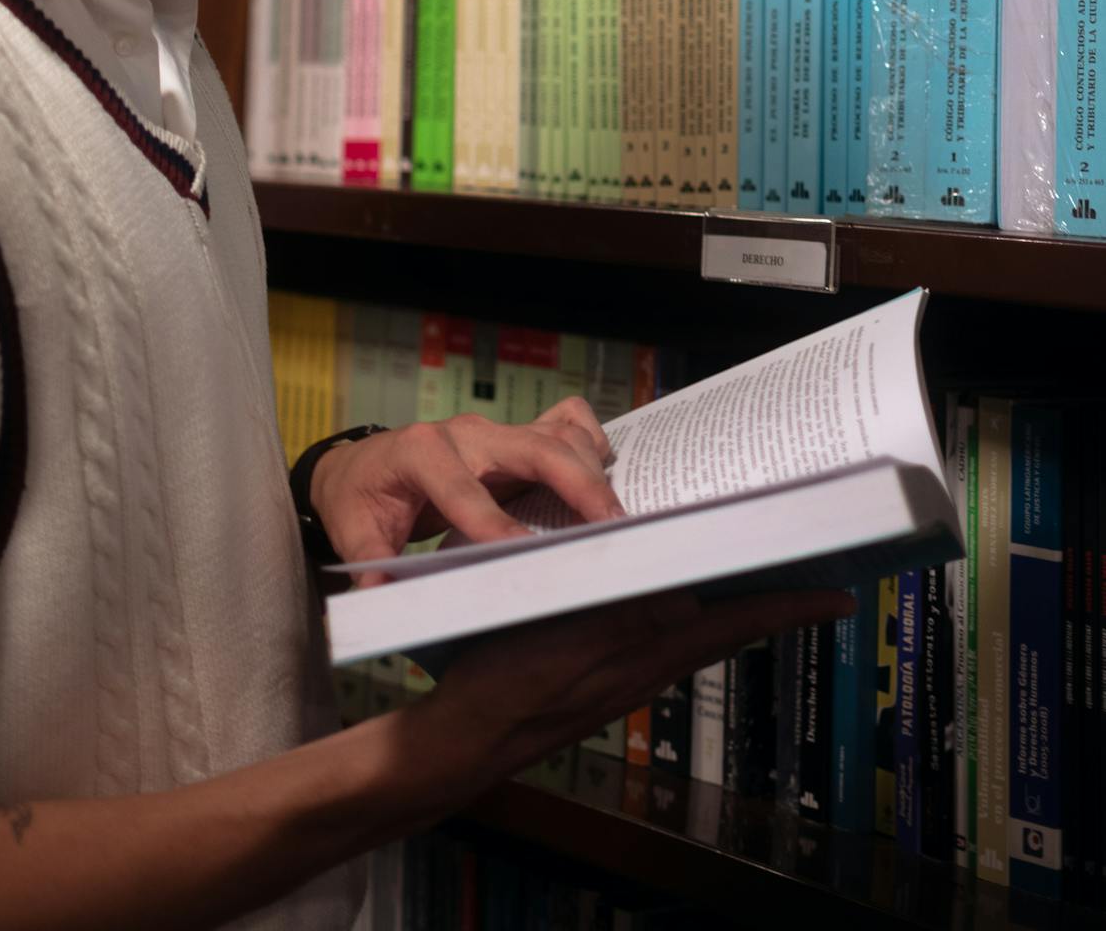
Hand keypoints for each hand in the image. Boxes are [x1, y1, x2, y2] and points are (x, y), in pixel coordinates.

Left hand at [310, 398, 621, 583]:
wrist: (362, 465)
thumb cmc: (361, 498)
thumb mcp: (353, 531)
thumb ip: (368, 563)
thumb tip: (377, 595)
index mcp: (421, 452)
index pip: (462, 487)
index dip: (493, 521)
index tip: (524, 554)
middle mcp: (466, 433)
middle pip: (534, 447)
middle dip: (576, 485)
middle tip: (611, 529)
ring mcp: (495, 432)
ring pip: (558, 434)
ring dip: (592, 470)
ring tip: (619, 518)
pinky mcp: (514, 437)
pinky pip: (564, 422)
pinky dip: (591, 443)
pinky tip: (610, 476)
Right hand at [420, 583, 857, 794]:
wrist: (467, 736)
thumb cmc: (510, 682)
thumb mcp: (569, 636)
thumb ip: (627, 614)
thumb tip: (687, 594)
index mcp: (650, 652)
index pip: (736, 624)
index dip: (789, 610)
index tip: (837, 597)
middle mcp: (648, 663)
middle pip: (725, 626)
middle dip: (767, 599)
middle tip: (804, 569)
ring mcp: (624, 671)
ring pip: (694, 630)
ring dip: (727, 601)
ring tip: (749, 568)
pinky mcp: (598, 670)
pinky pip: (658, 633)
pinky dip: (681, 607)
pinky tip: (664, 588)